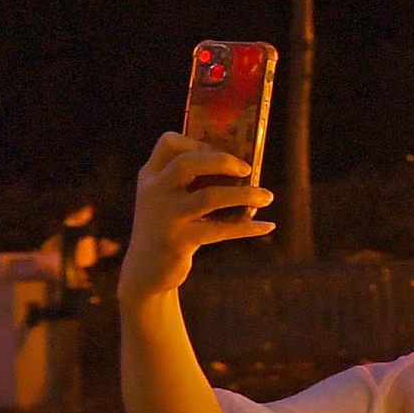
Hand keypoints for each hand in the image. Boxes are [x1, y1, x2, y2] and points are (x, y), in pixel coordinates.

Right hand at [121, 131, 272, 301]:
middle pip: (188, 163)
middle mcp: (155, 191)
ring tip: (268, 197)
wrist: (145, 270)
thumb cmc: (169, 226)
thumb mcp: (170, 198)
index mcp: (152, 176)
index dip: (199, 142)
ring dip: (246, 195)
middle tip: (248, 170)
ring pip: (210, 196)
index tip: (221, 152)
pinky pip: (221, 230)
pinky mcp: (178, 241)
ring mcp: (165, 216)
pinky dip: (248, 227)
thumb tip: (245, 166)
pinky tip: (267, 225)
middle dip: (224, 161)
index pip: (169, 142)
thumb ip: (194, 180)